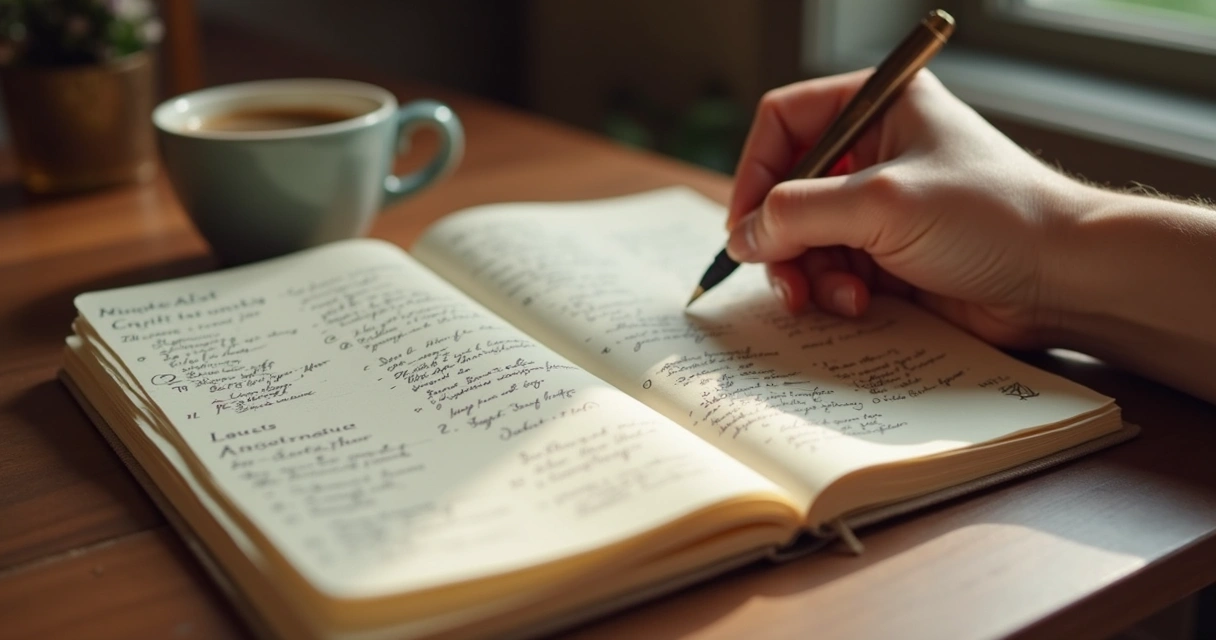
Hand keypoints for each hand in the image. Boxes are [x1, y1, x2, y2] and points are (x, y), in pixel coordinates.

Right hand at [725, 69, 1081, 348]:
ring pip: (805, 239)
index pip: (784, 124)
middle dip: (782, 239)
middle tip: (784, 277)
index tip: (745, 224)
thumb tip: (741, 235)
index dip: (755, 172)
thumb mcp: (882, 204)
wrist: (1063, 279)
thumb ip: (798, 214)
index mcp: (877, 108)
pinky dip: (836, 293)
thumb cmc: (992, 216)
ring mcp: (881, 207)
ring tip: (838, 296)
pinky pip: (834, 272)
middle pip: (787, 190)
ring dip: (811, 273)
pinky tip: (862, 305)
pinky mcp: (890, 256)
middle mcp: (874, 152)